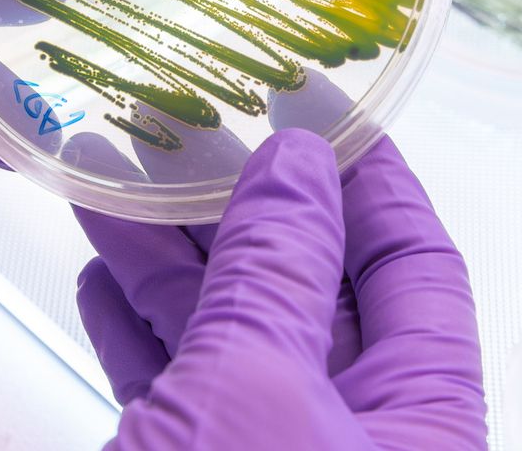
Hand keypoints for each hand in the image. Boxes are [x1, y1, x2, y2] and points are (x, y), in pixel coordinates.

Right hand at [74, 129, 487, 448]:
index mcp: (420, 426)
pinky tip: (101, 269)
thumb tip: (296, 164)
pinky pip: (177, 389)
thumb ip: (276, 272)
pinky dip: (137, 331)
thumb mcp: (255, 390)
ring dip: (166, 256)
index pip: (415, 270)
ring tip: (118, 170)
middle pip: (310, 291)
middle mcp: (355, 440)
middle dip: (241, 205)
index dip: (370, 180)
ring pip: (229, 335)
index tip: (319, 105)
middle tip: (191, 123)